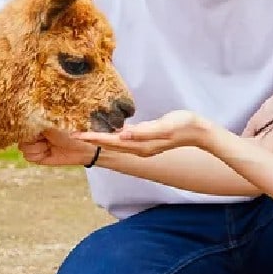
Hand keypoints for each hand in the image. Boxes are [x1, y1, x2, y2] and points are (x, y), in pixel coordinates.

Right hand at [19, 129, 98, 167]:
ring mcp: (38, 151)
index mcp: (39, 132)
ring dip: (36, 150)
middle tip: (45, 142)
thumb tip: (28, 136)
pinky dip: (38, 156)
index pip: (23, 134)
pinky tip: (47, 154)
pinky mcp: (41, 160)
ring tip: (48, 148)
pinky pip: (32, 160)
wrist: (77, 149)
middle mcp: (37, 142)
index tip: (38, 135)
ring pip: (25, 154)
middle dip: (32, 144)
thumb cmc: (66, 137)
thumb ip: (38, 132)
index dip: (27, 136)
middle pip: (21, 146)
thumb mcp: (51, 131)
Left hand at [76, 110, 212, 156]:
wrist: (199, 131)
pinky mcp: (146, 141)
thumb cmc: (183, 125)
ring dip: (100, 139)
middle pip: (110, 144)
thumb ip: (144, 131)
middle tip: (73, 134)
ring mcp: (143, 147)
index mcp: (141, 145)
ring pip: (116, 144)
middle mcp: (139, 148)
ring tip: (85, 134)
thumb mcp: (164, 126)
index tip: (77, 135)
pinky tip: (108, 132)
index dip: (94, 138)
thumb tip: (123, 135)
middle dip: (92, 140)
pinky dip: (112, 137)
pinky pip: (124, 140)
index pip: (111, 142)